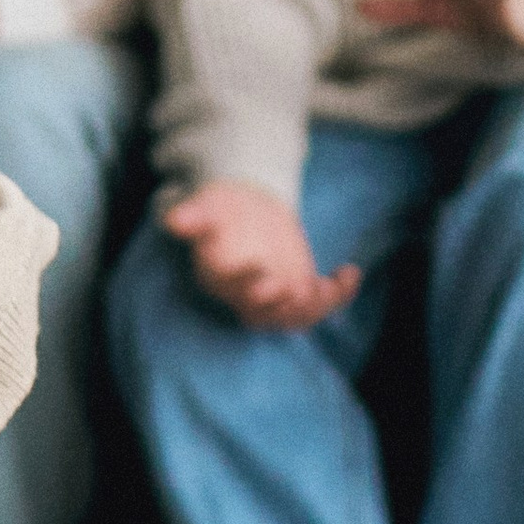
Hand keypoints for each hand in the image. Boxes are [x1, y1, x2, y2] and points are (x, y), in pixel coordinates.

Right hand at [161, 181, 362, 332]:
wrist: (248, 209)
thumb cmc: (223, 210)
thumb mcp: (209, 206)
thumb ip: (194, 216)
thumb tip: (173, 220)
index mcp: (220, 277)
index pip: (230, 290)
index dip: (244, 285)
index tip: (259, 270)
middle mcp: (245, 295)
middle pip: (261, 314)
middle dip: (277, 305)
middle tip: (291, 287)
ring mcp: (276, 297)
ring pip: (292, 318)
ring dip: (312, 308)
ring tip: (327, 285)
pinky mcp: (300, 290)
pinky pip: (321, 305)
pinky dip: (338, 295)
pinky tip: (350, 272)